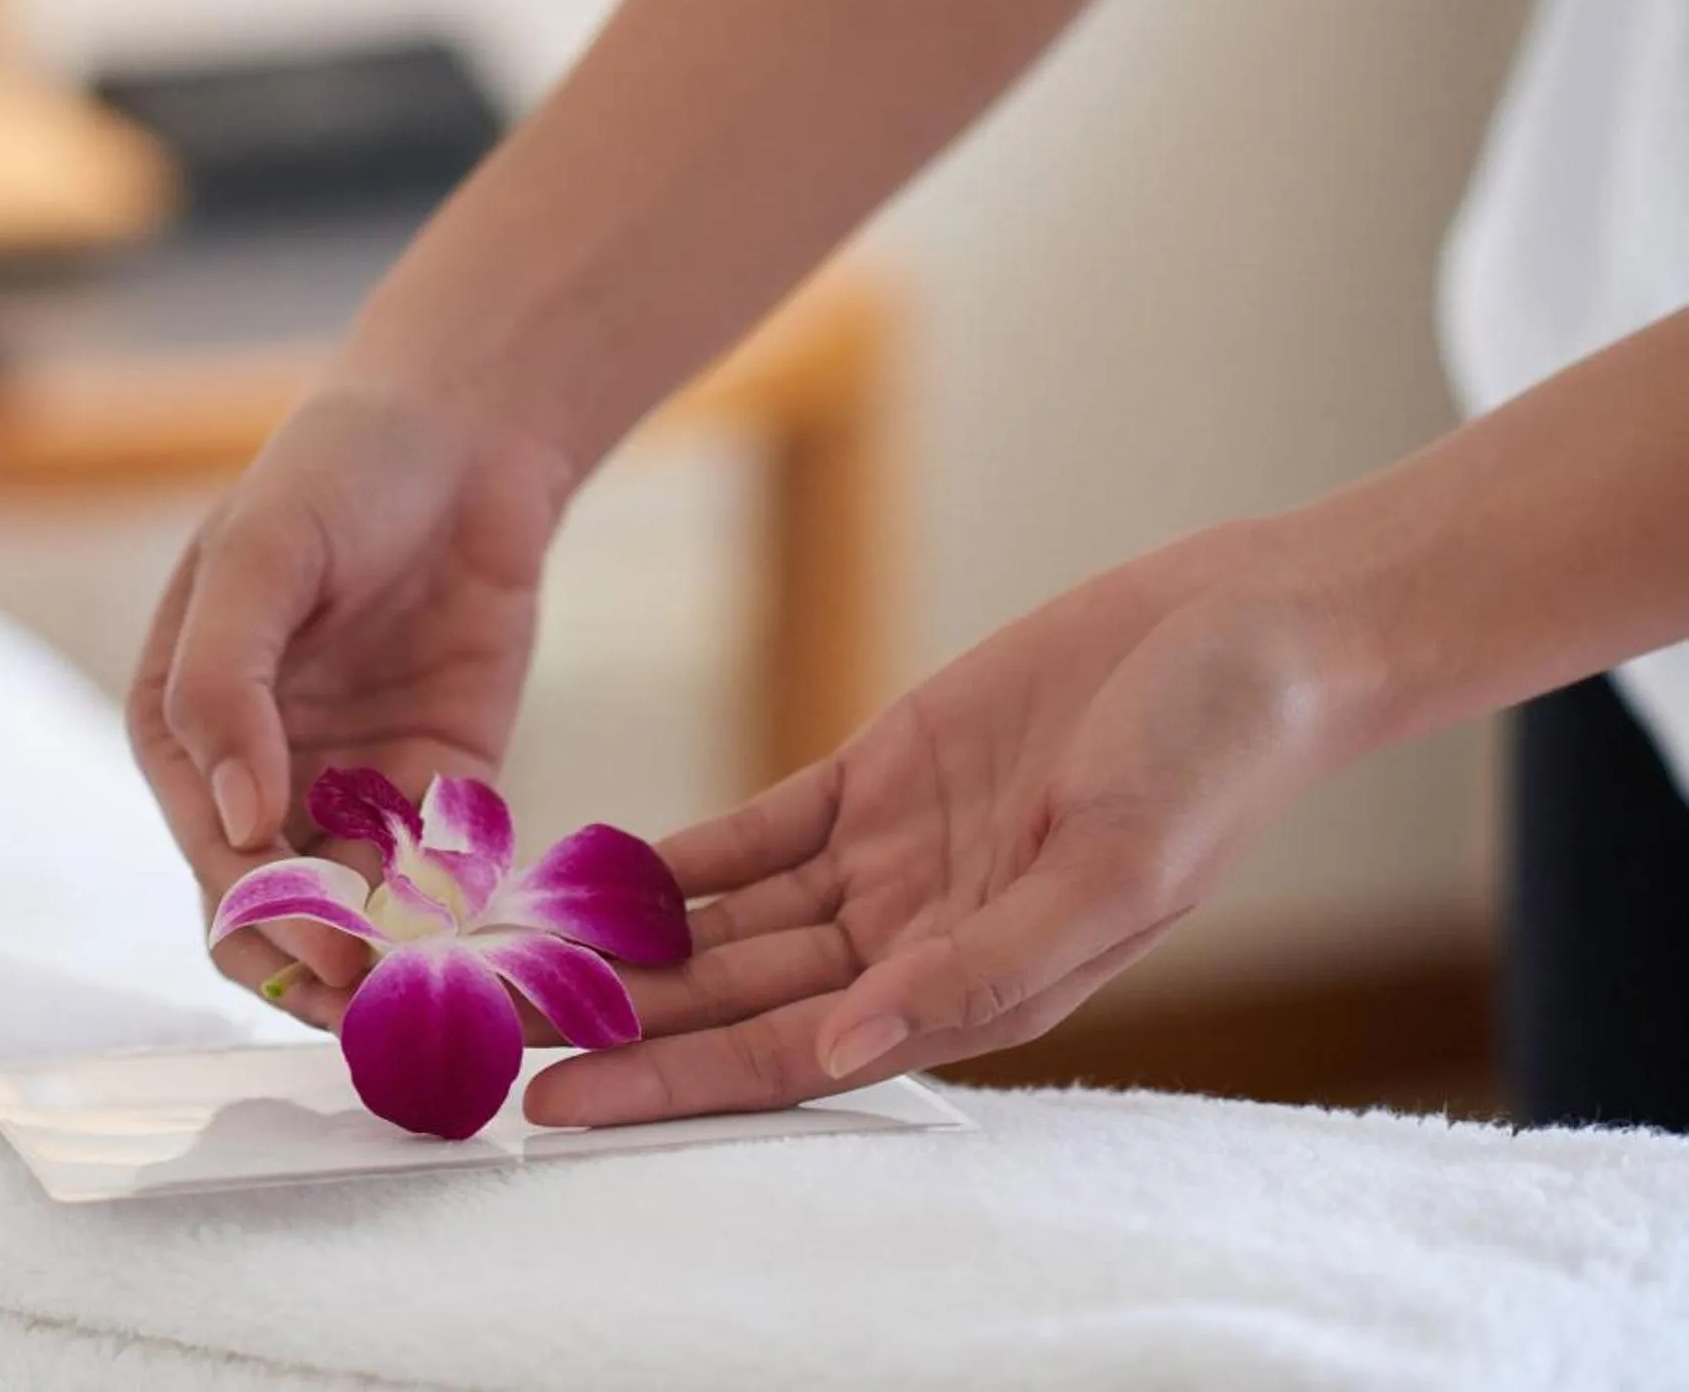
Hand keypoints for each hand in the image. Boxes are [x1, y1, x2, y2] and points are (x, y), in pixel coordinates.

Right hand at [129, 380, 575, 1022]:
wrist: (462, 431)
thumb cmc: (334, 473)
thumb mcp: (263, 558)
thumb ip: (225, 683)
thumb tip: (235, 816)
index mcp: (181, 737)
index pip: (219, 872)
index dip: (276, 930)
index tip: (343, 968)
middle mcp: (257, 783)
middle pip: (286, 924)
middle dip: (342, 978)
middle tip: (413, 1014)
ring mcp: (347, 790)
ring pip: (367, 923)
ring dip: (413, 967)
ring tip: (478, 1004)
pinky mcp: (440, 789)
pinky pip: (446, 880)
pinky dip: (472, 920)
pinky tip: (518, 953)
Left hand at [526, 521, 1375, 1123]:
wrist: (1251, 632)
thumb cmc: (1215, 757)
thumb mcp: (1114, 866)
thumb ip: (983, 966)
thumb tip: (848, 1049)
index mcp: (970, 986)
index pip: (785, 1055)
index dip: (666, 1079)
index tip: (554, 1101)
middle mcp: (915, 940)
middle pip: (729, 999)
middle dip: (611, 1021)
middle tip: (480, 1032)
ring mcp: (892, 860)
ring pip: (726, 924)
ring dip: (622, 946)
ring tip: (505, 961)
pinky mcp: (879, 778)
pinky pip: (752, 836)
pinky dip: (672, 859)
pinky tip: (588, 873)